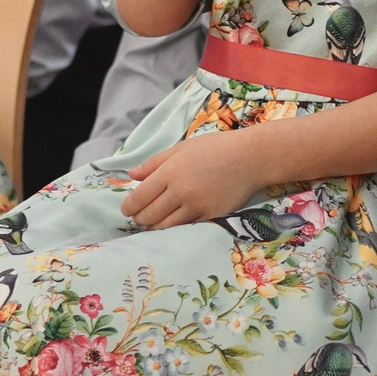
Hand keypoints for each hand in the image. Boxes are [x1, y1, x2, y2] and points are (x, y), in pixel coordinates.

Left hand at [122, 132, 268, 228]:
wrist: (250, 158)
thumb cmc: (215, 148)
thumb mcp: (182, 148)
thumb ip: (154, 163)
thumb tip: (132, 174)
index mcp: (170, 171)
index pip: (140, 197)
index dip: (129, 207)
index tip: (126, 210)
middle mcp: (180, 191)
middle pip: (150, 215)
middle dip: (140, 219)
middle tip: (138, 218)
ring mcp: (196, 206)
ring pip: (165, 226)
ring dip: (154, 227)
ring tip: (152, 223)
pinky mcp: (210, 216)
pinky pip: (186, 227)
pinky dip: (175, 228)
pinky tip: (172, 223)